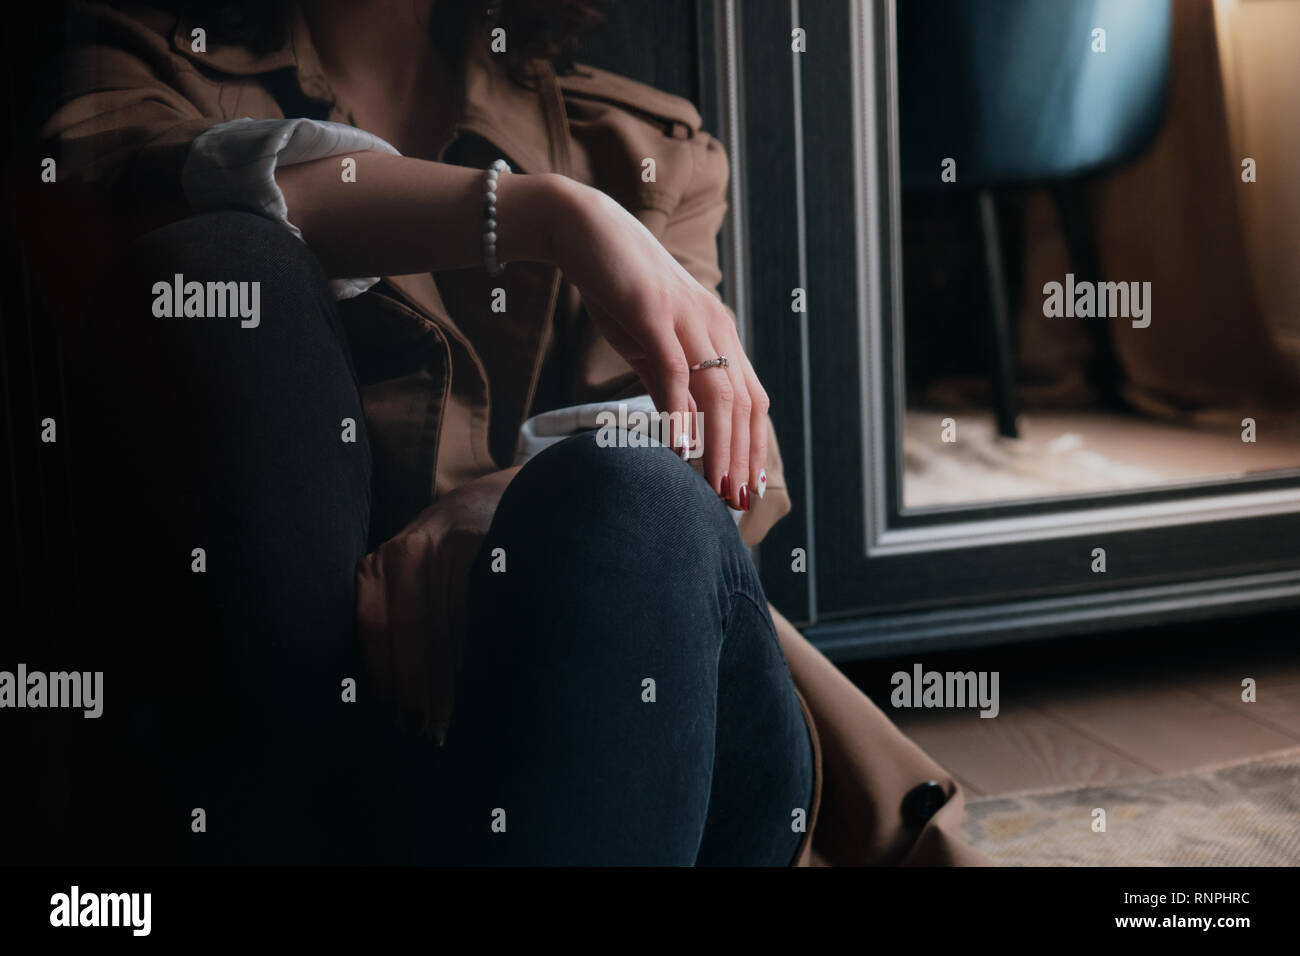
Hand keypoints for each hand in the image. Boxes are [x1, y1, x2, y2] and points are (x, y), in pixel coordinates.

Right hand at [537, 175, 769, 509]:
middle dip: (742, 457)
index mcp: (719, 334)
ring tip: (714, 488)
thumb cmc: (619, 289)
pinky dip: (681, 412)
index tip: (749, 490)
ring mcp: (687, 318)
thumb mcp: (649, 345)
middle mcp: (714, 326)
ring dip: (719, 446)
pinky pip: (675, 370)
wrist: (585, 231)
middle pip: (743, 404)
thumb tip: (681, 434)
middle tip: (735, 502)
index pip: (752, 400)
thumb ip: (668, 386)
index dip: (754, 447)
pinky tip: (680, 447)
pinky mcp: (654, 311)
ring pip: (718, 393)